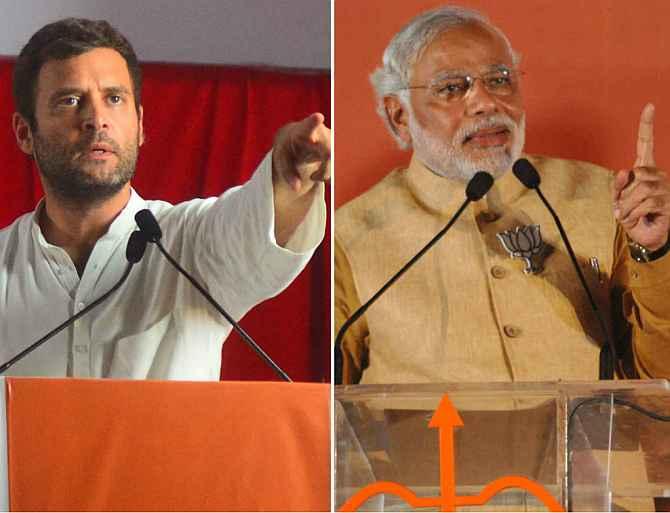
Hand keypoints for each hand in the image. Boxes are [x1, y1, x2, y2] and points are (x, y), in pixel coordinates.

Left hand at [272, 112, 330, 195]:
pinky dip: (331, 173)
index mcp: (303, 130)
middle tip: (313, 177)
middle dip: (324, 169)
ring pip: (337, 160)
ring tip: (315, 175)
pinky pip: (340, 163)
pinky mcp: (338, 146)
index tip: (318, 117)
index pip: (309, 125)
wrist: (297, 140)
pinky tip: (321, 174)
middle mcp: (321, 131)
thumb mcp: (282, 161)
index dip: (314, 122)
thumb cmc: (288, 150)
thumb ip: (288, 175)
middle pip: (329, 152)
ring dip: (327, 172)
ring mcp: (332, 138)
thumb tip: (296, 188)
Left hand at [613, 103, 669, 249]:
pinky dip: (633, 215)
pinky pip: (643, 205)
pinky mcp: (667, 202)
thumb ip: (618, 186)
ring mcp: (664, 188)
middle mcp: (657, 175)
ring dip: (627, 207)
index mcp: (644, 169)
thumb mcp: (618, 199)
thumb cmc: (632, 215)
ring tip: (629, 215)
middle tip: (624, 207)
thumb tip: (625, 170)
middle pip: (635, 176)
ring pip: (639, 191)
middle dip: (623, 195)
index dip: (646, 125)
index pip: (645, 144)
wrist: (646, 235)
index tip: (649, 106)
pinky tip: (636, 219)